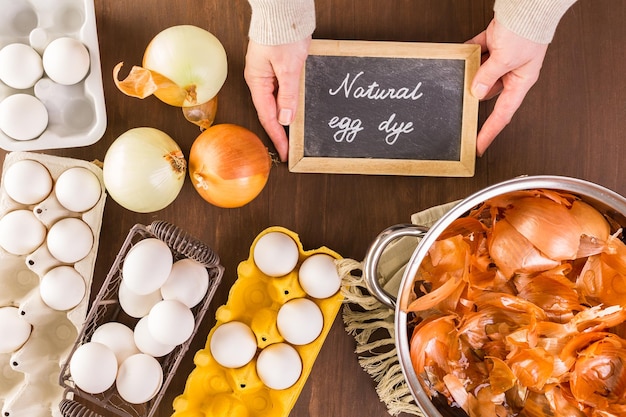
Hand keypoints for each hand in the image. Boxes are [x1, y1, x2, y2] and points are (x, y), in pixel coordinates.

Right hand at [244, 37, 310, 161]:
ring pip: (278, 102)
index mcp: (257, 81)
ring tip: (294, 135)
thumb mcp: (288, 68)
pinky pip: (283, 90)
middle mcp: (260, 79)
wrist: (283, 10)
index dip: (277, 136)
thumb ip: (288, 95)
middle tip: (290, 149)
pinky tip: (296, 111)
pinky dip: (290, 103)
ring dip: (286, 118)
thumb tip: (286, 120)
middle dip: (280, 131)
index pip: (267, 116)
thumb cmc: (282, 33)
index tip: (285, 153)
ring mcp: (269, 73)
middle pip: (270, 111)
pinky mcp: (278, 67)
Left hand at [467, 19, 548, 155]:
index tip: (478, 146)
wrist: (529, 4)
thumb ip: (487, 76)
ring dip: (470, 73)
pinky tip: (460, 57)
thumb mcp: (505, 59)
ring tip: (459, 77)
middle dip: (474, 97)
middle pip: (488, 92)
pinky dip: (469, 54)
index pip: (502, 114)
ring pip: (481, 72)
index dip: (489, 132)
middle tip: (459, 109)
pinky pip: (477, 52)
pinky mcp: (495, 42)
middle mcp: (513, 71)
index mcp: (521, 81)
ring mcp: (503, 57)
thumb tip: (476, 91)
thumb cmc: (528, 29)